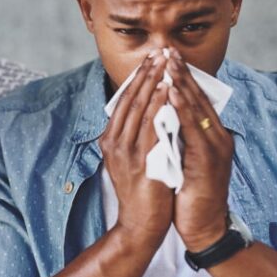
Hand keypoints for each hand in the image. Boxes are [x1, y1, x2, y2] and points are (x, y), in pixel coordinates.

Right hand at [100, 50, 173, 244]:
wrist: (139, 225)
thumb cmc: (142, 194)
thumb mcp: (132, 161)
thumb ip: (137, 139)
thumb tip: (151, 115)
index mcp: (110, 141)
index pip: (123, 102)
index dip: (137, 79)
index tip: (150, 59)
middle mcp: (113, 142)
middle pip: (129, 100)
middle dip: (145, 74)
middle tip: (158, 51)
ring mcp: (124, 150)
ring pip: (138, 108)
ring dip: (152, 82)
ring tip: (164, 62)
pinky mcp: (139, 159)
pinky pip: (149, 125)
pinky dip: (157, 104)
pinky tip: (166, 89)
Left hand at [166, 51, 232, 250]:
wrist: (201, 225)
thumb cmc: (188, 192)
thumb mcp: (180, 158)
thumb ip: (175, 136)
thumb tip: (158, 115)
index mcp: (210, 135)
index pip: (195, 99)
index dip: (182, 77)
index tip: (167, 56)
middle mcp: (217, 136)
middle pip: (198, 97)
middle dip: (181, 73)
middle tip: (168, 50)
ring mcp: (215, 147)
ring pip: (196, 108)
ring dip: (182, 84)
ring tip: (169, 63)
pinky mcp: (209, 159)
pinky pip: (194, 127)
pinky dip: (183, 107)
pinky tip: (173, 92)